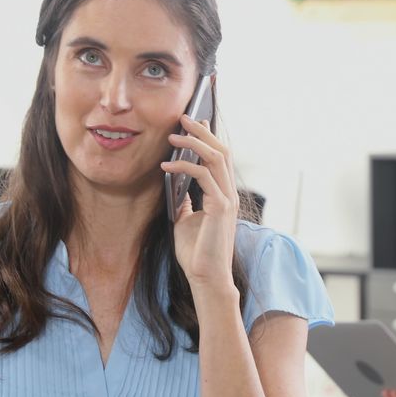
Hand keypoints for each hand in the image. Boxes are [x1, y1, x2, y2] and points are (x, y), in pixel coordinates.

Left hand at [161, 114, 238, 289]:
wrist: (206, 278)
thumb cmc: (196, 253)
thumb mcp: (186, 220)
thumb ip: (185, 201)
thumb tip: (177, 187)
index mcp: (223, 195)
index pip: (220, 158)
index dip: (208, 137)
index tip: (192, 123)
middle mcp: (229, 193)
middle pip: (221, 150)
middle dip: (202, 131)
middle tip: (183, 118)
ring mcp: (227, 200)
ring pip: (216, 158)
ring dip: (193, 143)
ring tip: (172, 136)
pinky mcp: (220, 208)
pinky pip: (203, 177)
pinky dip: (184, 167)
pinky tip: (166, 167)